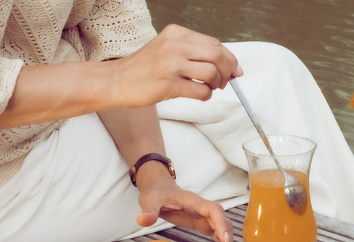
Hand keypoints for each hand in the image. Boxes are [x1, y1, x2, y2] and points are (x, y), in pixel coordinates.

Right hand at [111, 25, 242, 107]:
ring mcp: (171, 65)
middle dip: (227, 72)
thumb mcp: (167, 49)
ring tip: (208, 89)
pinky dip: (206, 96)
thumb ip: (193, 52)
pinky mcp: (168, 85)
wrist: (117, 81)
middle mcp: (174, 46)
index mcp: (176, 33)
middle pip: (217, 56)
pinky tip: (199, 95)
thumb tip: (228, 65)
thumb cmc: (144, 68)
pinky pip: (201, 92)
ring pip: (211, 73)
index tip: (236, 71)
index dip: (230, 59)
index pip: (214, 43)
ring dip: (216, 85)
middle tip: (224, 83)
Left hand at [135, 163, 232, 241]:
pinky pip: (217, 237)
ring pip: (224, 233)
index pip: (214, 211)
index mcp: (195, 203)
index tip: (224, 240)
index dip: (222, 224)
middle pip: (224, 225)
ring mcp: (206, 218)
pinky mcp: (204, 224)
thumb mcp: (150, 200)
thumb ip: (149, 211)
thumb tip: (141, 221)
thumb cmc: (157, 192)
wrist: (160, 188)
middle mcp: (205, 210)